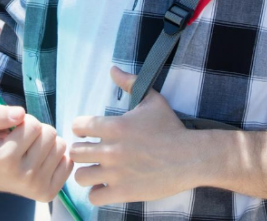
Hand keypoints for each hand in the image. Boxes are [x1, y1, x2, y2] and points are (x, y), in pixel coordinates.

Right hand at [0, 105, 72, 202]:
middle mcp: (21, 176)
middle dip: (39, 131)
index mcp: (3, 158)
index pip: (33, 125)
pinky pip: (68, 163)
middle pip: (49, 134)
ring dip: (48, 143)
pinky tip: (42, 161)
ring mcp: (36, 187)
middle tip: (25, 140)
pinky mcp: (48, 193)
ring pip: (60, 146)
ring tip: (33, 149)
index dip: (26, 121)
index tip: (15, 131)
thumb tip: (20, 114)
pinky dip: (56, 158)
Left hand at [69, 66, 198, 205]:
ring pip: (80, 176)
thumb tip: (112, 69)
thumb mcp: (152, 99)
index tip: (88, 133)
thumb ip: (130, 83)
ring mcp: (116, 173)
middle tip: (92, 153)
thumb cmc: (171, 128)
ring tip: (96, 171)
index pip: (78, 126)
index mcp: (114, 126)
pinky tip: (105, 186)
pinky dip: (96, 192)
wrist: (191, 157)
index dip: (80, 129)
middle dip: (81, 151)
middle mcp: (110, 150)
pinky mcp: (123, 192)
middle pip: (75, 152)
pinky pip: (94, 197)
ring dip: (86, 173)